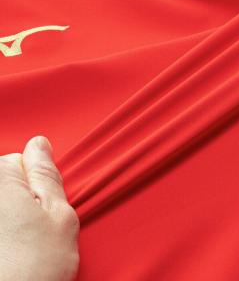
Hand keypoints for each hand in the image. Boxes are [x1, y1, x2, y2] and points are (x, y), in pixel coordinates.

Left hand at [0, 136, 79, 280]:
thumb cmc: (32, 271)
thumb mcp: (59, 215)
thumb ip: (47, 174)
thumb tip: (39, 145)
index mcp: (0, 180)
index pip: (21, 160)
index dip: (38, 183)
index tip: (40, 206)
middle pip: (4, 182)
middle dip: (20, 199)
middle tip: (31, 228)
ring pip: (0, 205)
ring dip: (6, 219)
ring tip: (13, 246)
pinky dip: (2, 234)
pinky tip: (4, 253)